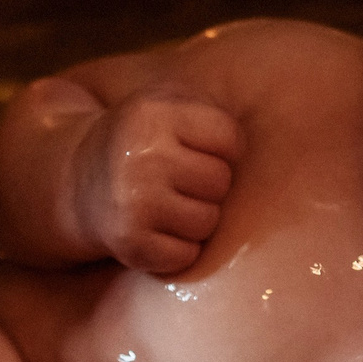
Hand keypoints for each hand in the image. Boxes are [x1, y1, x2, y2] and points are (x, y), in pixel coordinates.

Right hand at [68, 88, 240, 273]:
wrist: (77, 183)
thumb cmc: (143, 143)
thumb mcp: (167, 106)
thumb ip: (211, 112)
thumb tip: (285, 126)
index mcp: (154, 114)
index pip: (230, 139)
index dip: (222, 148)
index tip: (195, 149)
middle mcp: (143, 157)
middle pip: (221, 182)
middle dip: (208, 184)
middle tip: (177, 179)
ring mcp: (135, 203)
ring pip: (209, 221)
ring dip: (196, 218)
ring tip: (167, 203)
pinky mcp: (131, 245)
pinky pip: (187, 255)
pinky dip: (178, 249)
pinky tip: (156, 230)